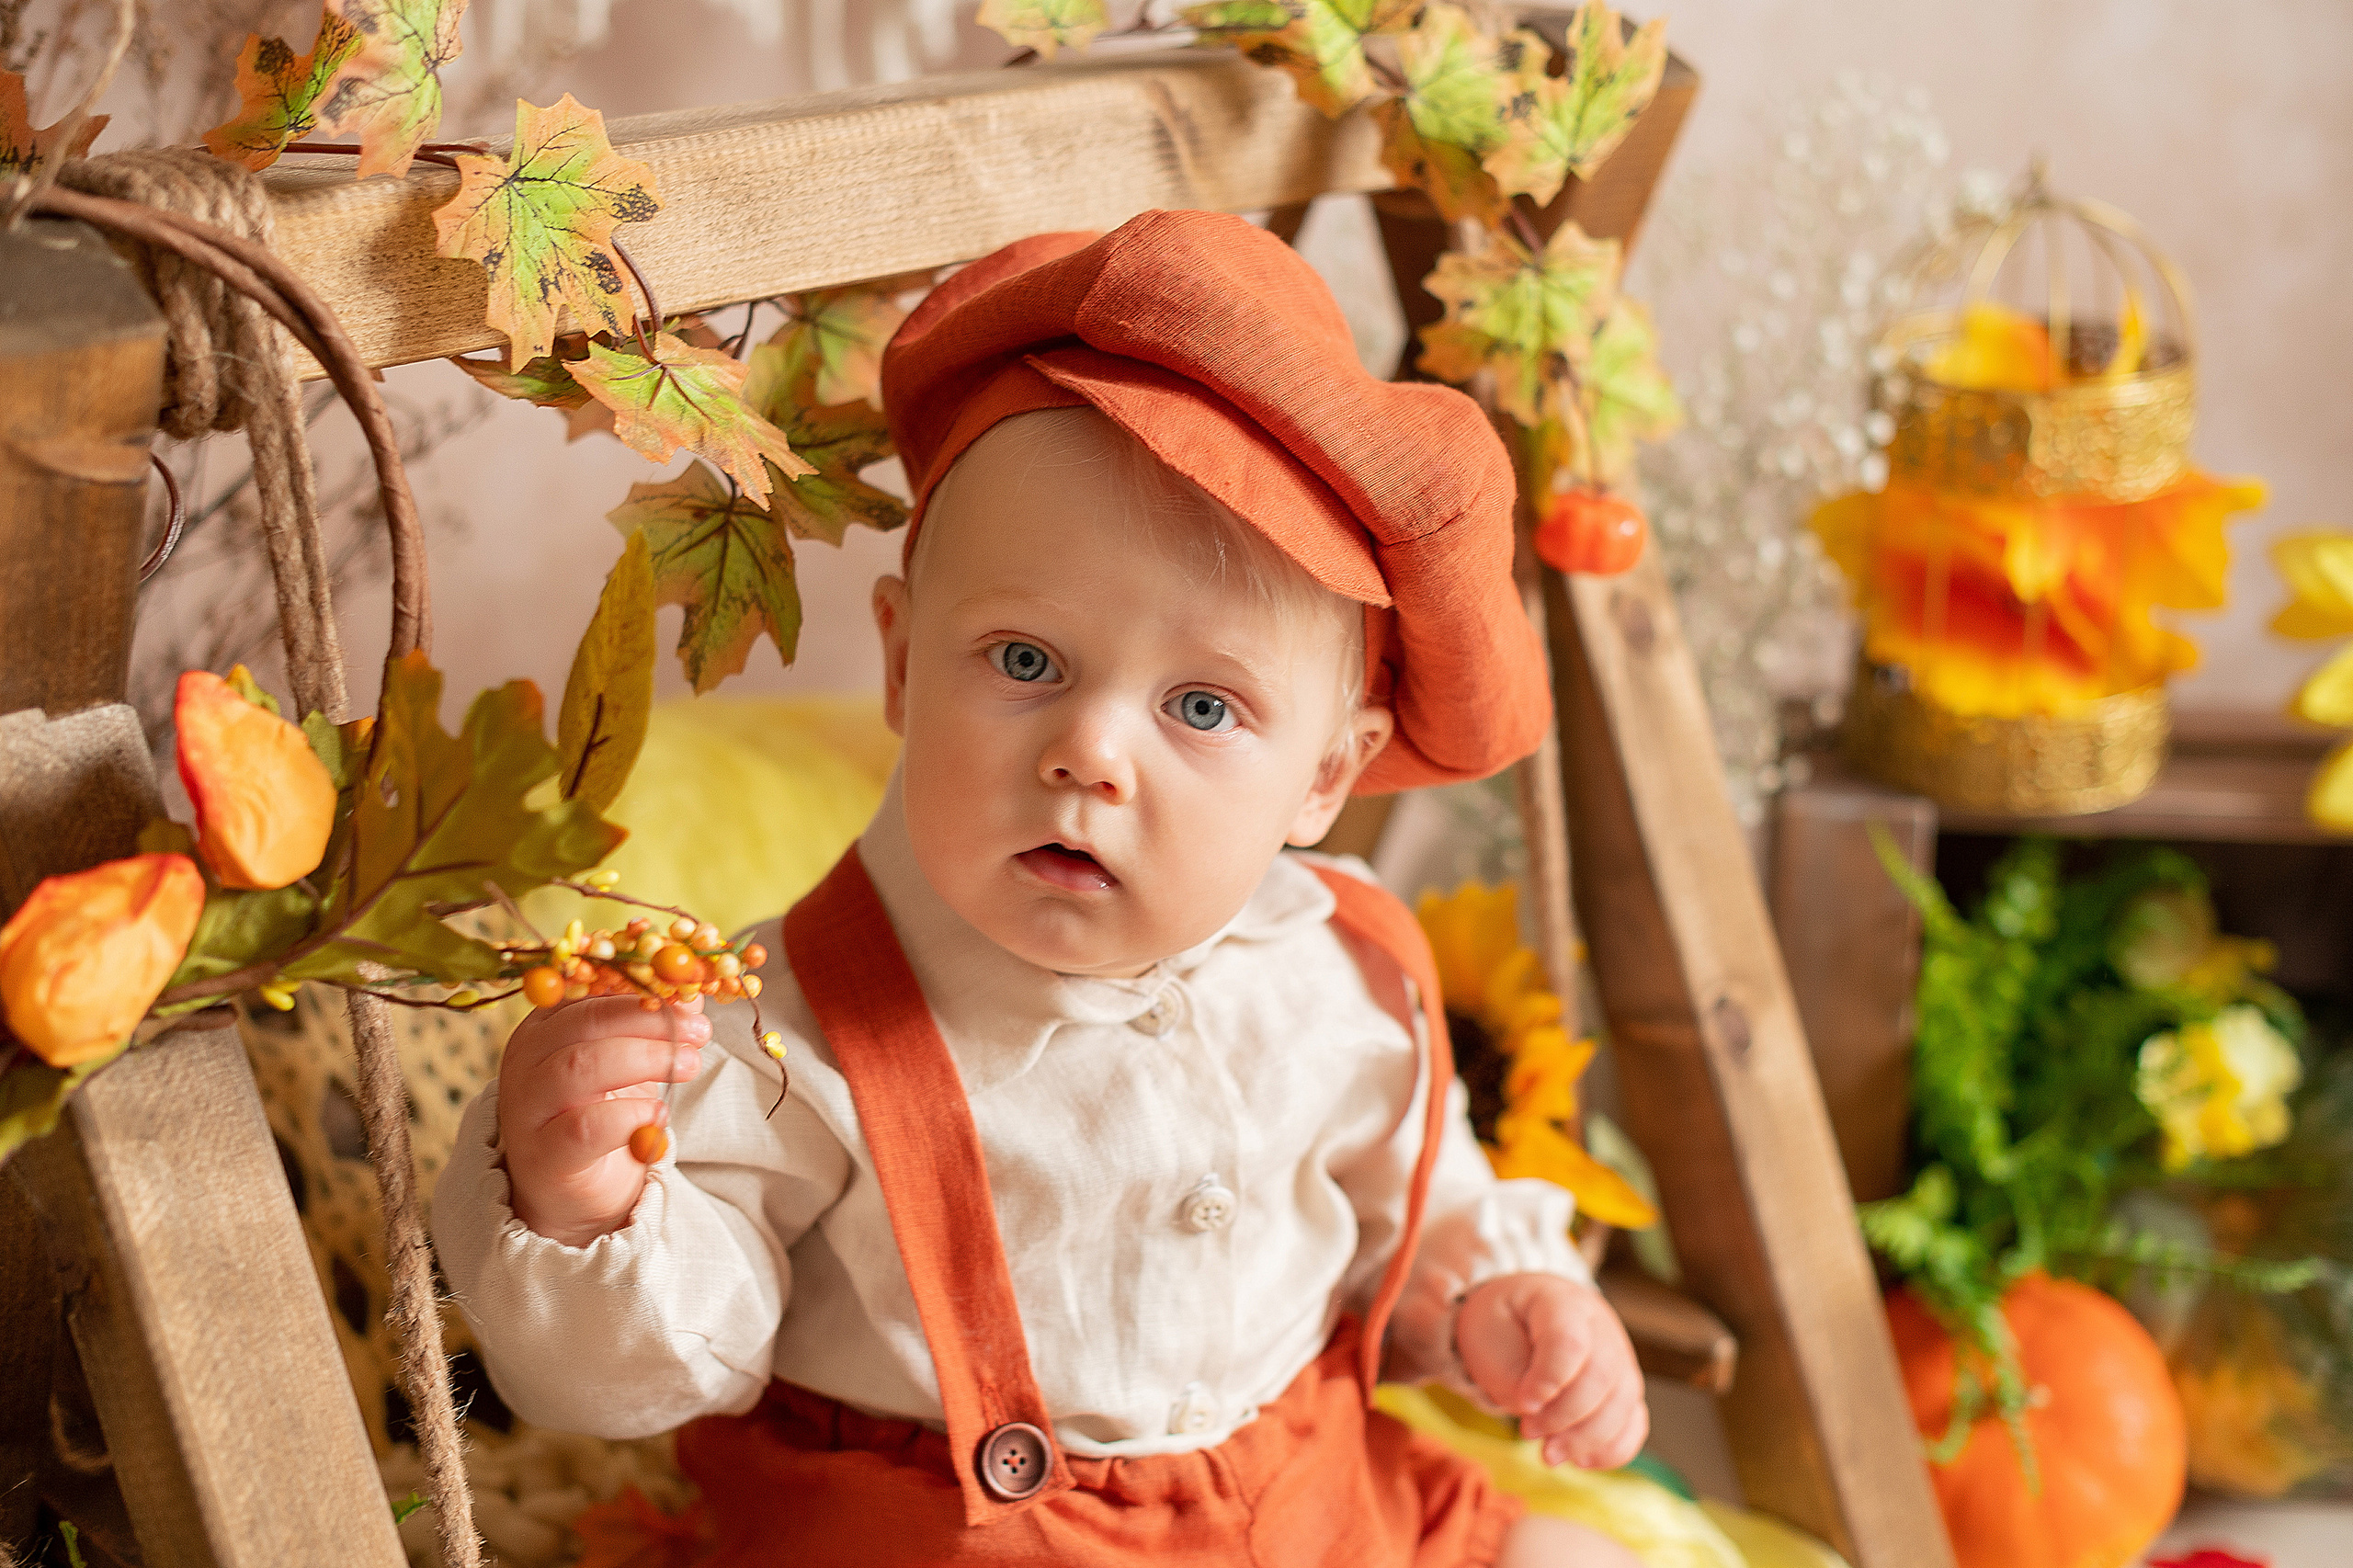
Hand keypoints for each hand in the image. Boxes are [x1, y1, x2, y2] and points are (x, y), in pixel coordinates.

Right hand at [496, 995, 707, 1248]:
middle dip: (650, 1019)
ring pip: (581, 1066)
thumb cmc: (599, 1112)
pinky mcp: (543, 1154)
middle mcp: (526, 1058)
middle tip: (698, 1032)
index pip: (588, 987)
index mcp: (545, 1024)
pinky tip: (658, 1114)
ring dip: (646, 1059)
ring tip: (690, 1065)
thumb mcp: (627, 1060)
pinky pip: (586, 1127)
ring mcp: (528, 1107)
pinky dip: (630, 1116)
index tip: (689, 988)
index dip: (642, 983)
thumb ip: (653, 1025)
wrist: (570, 1190)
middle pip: (585, 1021)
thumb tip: (694, 993)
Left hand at [1455, 1273, 1646, 1469]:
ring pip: (1623, 1402)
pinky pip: (1634, 1422)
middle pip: (1601, 1377)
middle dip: (1564, 1417)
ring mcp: (1619, 1355)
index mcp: (1561, 1302)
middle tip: (1527, 1432)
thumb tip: (1542, 1412)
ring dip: (1586, 1439)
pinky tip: (1582, 1460)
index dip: (1547, 1381)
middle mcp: (1600, 1326)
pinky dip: (1613, 1448)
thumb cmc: (1502, 1323)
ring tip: (1549, 1455)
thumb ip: (1513, 1374)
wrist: (1520, 1314)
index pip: (1569, 1342)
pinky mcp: (1623, 1385)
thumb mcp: (1490, 1335)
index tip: (1522, 1403)